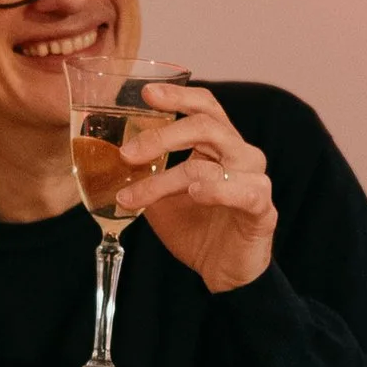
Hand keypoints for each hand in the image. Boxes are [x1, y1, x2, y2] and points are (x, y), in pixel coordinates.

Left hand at [112, 83, 274, 293]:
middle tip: (126, 154)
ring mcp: (254, 178)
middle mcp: (240, 154)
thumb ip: (143, 174)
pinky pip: (245, 191)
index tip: (146, 93)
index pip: (204, 106)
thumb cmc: (196, 227)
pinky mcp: (262, 209)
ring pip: (209, 164)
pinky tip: (195, 193)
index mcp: (218, 143)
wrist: (222, 272)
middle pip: (206, 125)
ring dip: (166, 179)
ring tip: (134, 196)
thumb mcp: (160, 197)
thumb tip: (103, 158)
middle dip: (161, 136)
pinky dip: (217, 189)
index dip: (178, 96)